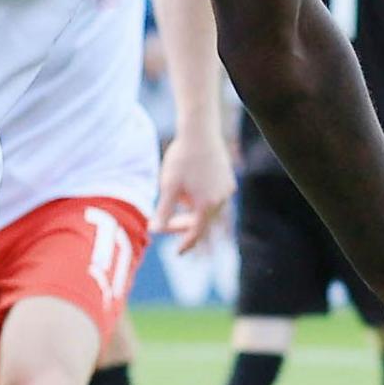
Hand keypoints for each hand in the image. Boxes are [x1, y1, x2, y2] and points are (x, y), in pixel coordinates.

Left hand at [156, 127, 232, 249]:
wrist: (200, 132)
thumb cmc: (181, 158)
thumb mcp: (168, 186)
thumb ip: (163, 212)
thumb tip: (154, 231)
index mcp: (206, 205)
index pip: (196, 233)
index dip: (186, 244)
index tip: (178, 252)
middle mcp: (221, 201)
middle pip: (203, 223)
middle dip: (185, 226)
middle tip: (167, 223)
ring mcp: (227, 190)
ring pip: (210, 210)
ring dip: (193, 212)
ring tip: (178, 200)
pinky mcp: (229, 180)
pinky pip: (216, 198)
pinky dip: (203, 200)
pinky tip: (191, 188)